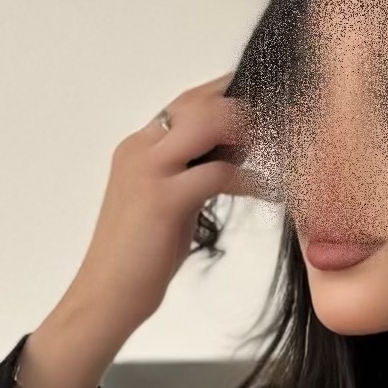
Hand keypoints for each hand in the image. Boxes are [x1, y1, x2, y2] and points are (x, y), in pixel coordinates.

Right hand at [17, 83, 263, 387]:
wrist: (105, 296)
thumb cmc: (138, 258)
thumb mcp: (163, 203)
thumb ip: (188, 174)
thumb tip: (231, 157)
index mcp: (137, 147)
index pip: (186, 100)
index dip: (226, 92)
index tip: (263, 95)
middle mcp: (140, 149)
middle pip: (200, 101)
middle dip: (244, 103)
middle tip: (282, 118)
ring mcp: (149, 171)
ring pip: (210, 123)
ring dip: (250, 130)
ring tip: (279, 146)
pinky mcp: (163, 199)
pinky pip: (221, 173)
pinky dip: (253, 180)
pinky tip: (272, 192)